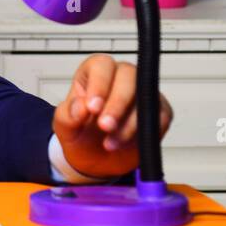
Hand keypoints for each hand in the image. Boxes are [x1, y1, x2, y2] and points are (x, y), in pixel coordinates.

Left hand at [52, 54, 173, 179]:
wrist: (98, 160)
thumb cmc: (81, 135)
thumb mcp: (65, 127)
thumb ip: (68, 115)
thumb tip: (81, 106)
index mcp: (94, 73)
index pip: (101, 65)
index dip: (99, 84)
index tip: (92, 107)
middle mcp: (121, 77)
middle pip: (128, 76)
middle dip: (116, 104)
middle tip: (105, 126)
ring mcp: (144, 93)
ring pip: (145, 96)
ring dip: (128, 123)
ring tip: (110, 143)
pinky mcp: (160, 111)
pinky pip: (159, 117)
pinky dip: (143, 133)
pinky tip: (125, 143)